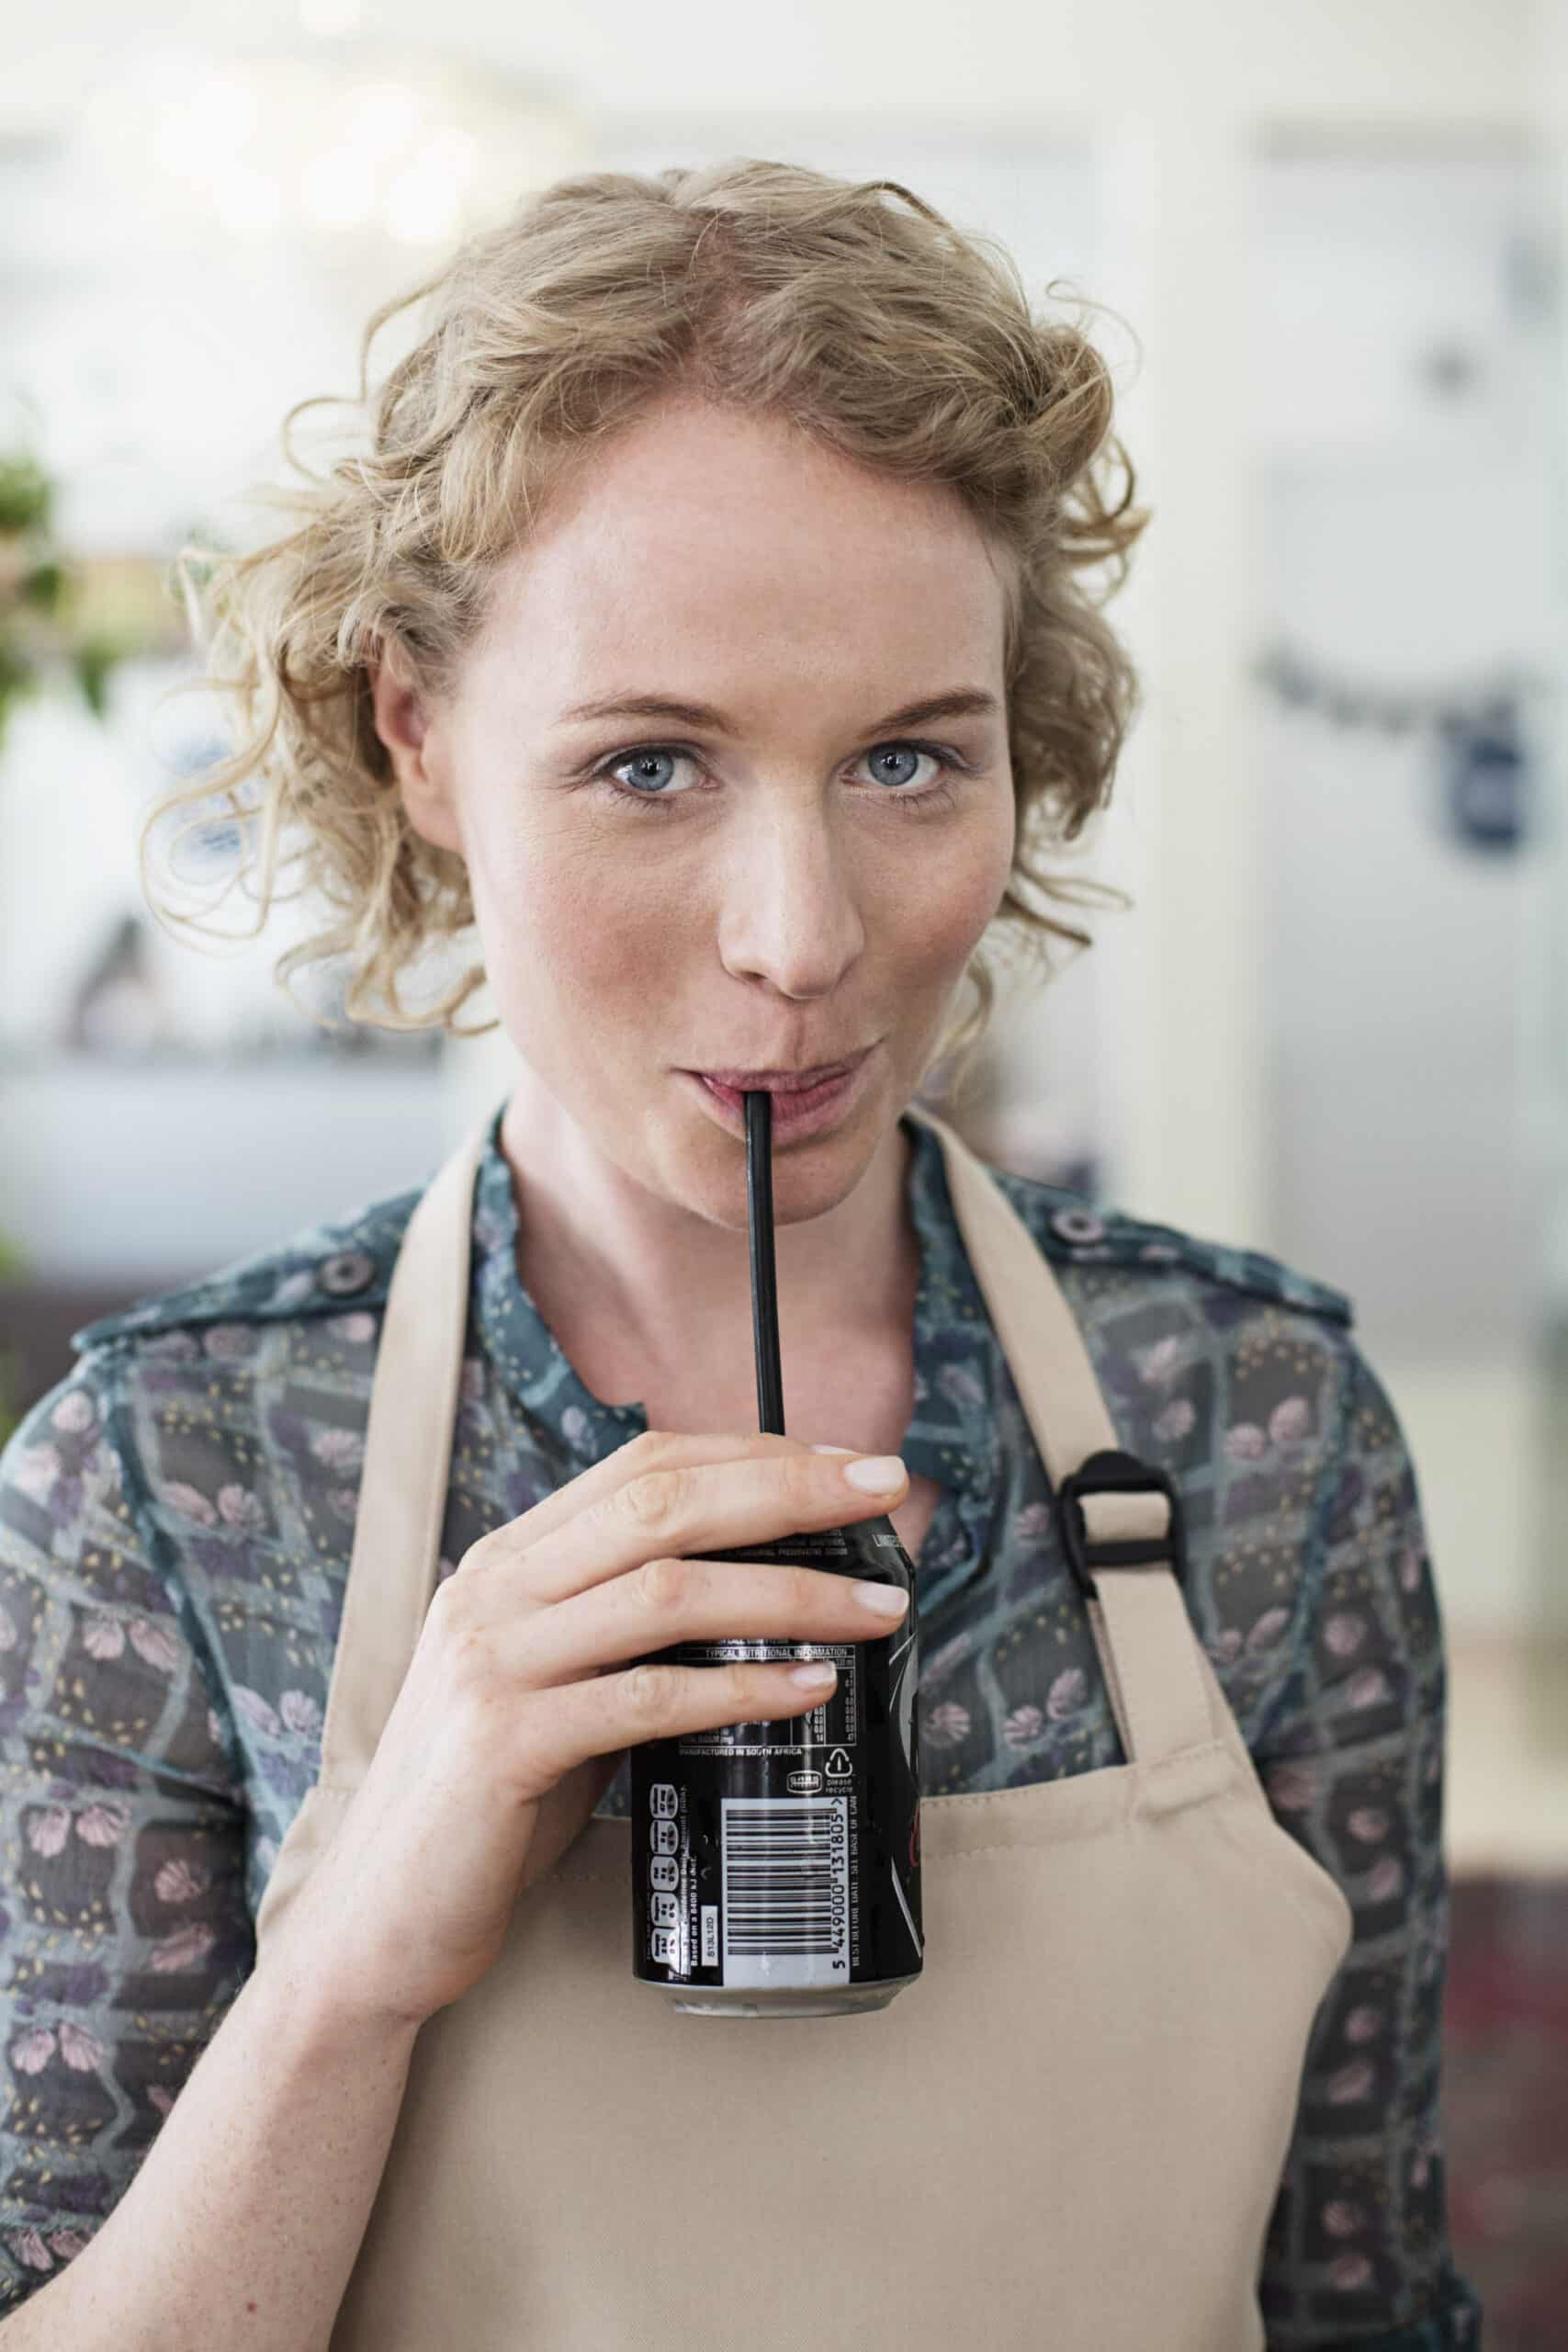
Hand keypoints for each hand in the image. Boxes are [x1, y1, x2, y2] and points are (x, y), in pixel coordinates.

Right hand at [263, 1428, 910, 2030]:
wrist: (378, 1921)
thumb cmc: (487, 1806)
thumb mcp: (557, 1687)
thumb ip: (632, 1635)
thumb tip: (774, 1602)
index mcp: (507, 1562)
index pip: (642, 1466)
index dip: (753, 1453)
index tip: (847, 1467)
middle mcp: (494, 1592)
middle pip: (661, 1503)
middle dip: (788, 1489)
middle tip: (887, 1492)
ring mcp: (492, 1663)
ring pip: (665, 1589)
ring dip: (790, 1591)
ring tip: (877, 1606)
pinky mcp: (503, 1745)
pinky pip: (647, 1697)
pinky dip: (741, 1688)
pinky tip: (807, 1689)